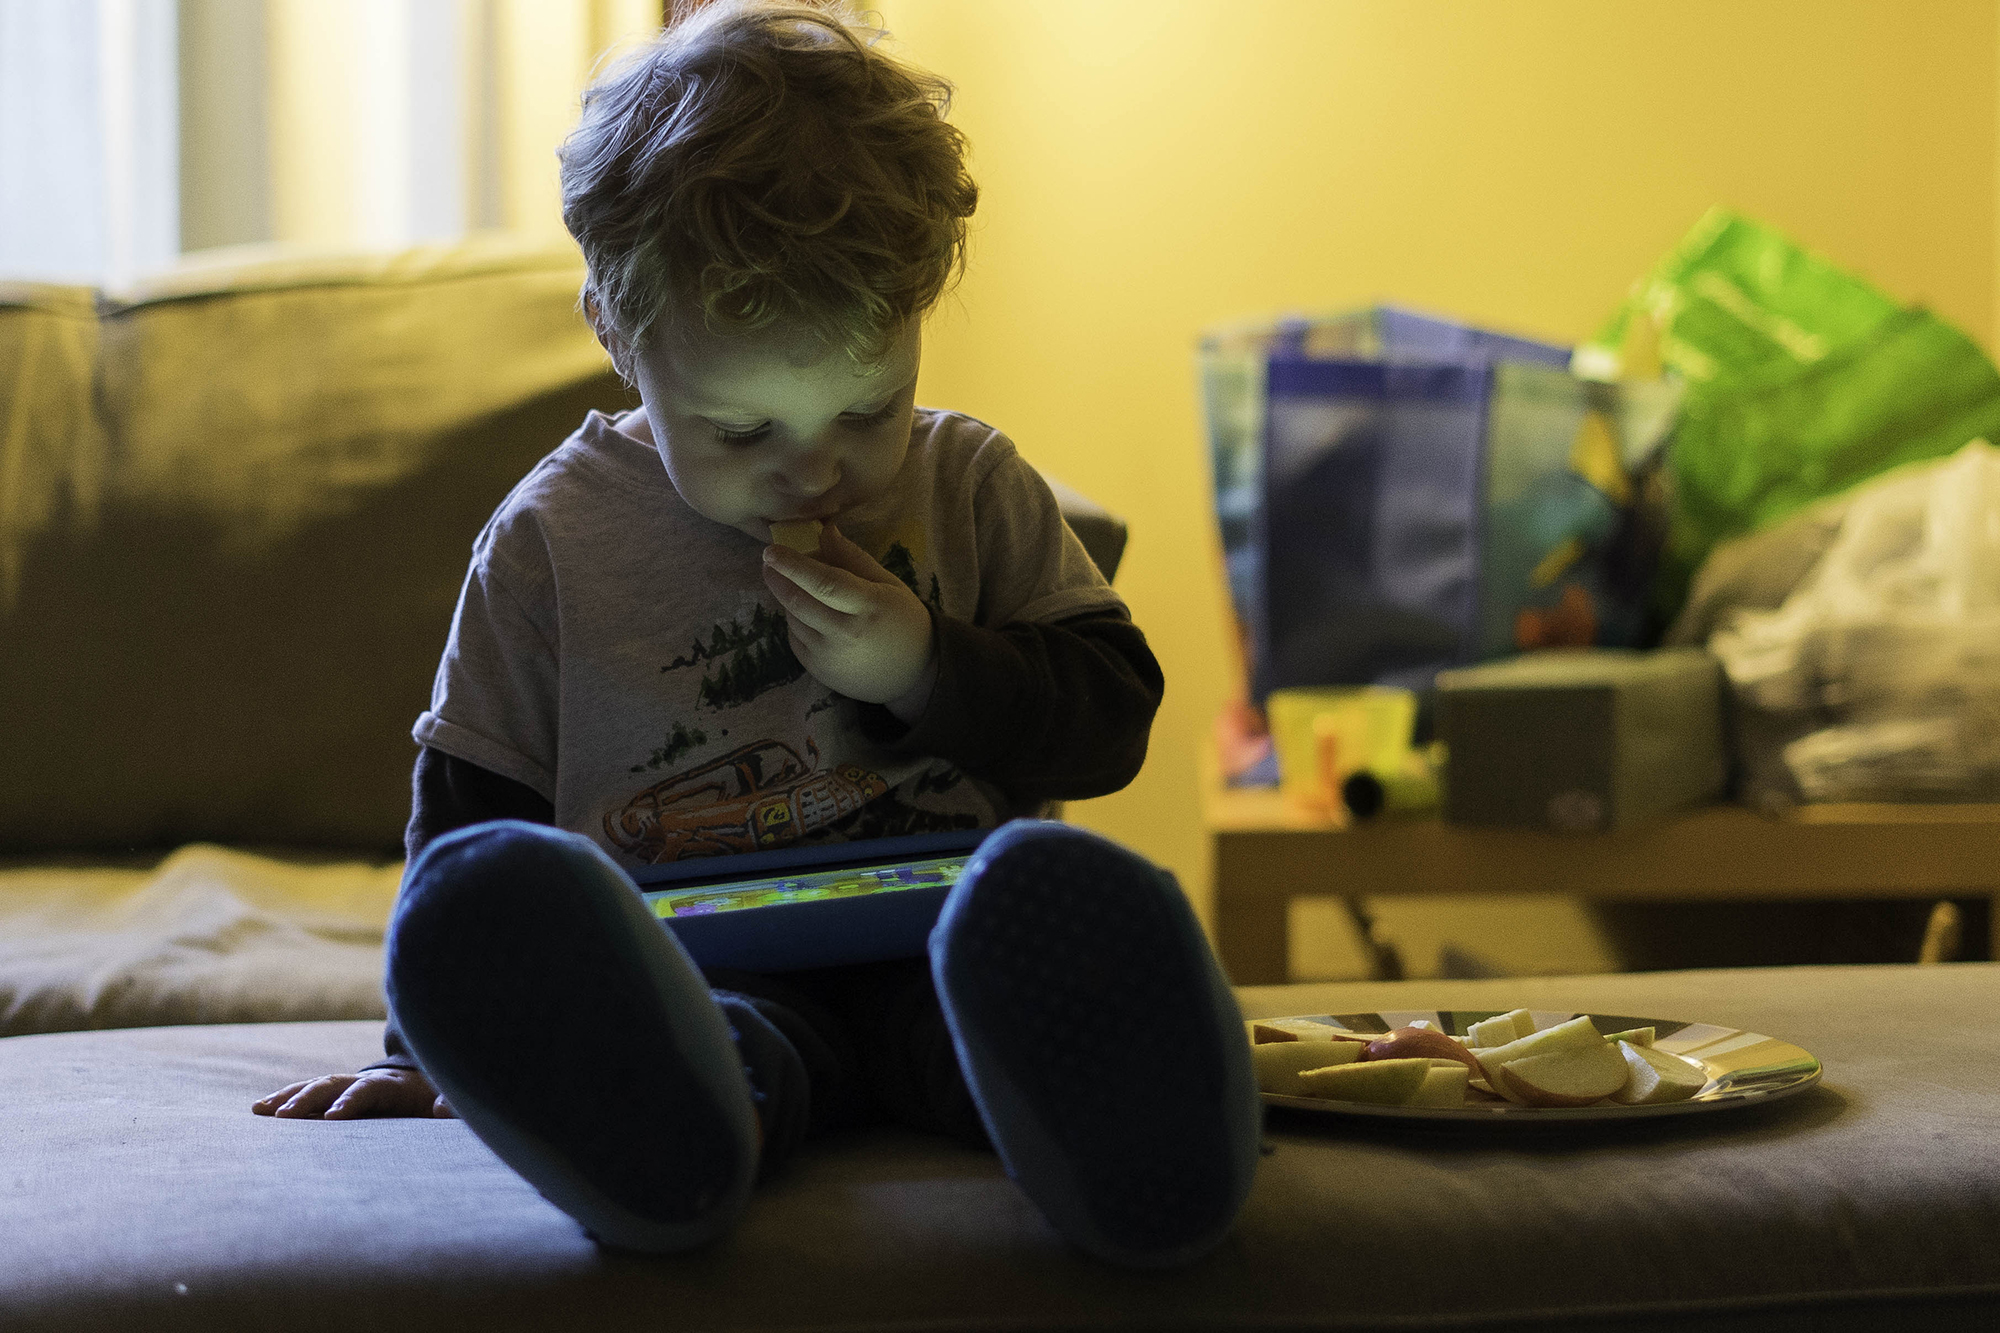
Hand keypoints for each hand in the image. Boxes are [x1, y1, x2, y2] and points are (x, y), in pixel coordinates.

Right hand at [252, 1067, 453, 1119]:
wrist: (430, 1084)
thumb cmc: (437, 1099)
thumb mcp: (449, 1101)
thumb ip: (450, 1105)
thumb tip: (441, 1108)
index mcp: (393, 1086)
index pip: (368, 1090)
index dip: (351, 1102)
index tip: (333, 1118)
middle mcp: (365, 1080)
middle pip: (333, 1084)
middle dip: (308, 1098)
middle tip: (284, 1118)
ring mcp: (349, 1084)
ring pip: (315, 1085)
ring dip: (288, 1096)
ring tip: (260, 1110)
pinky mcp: (338, 1092)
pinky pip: (309, 1092)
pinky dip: (286, 1097)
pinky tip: (262, 1109)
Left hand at [761, 524, 935, 717]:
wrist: (913, 675)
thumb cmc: (904, 622)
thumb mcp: (888, 584)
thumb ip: (854, 558)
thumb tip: (825, 530)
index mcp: (868, 607)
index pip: (824, 582)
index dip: (794, 564)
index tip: (772, 550)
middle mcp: (845, 634)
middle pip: (799, 602)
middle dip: (777, 578)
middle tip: (769, 561)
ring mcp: (828, 656)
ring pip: (793, 619)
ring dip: (787, 598)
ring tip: (795, 585)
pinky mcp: (818, 670)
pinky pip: (795, 638)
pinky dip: (795, 620)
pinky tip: (809, 613)